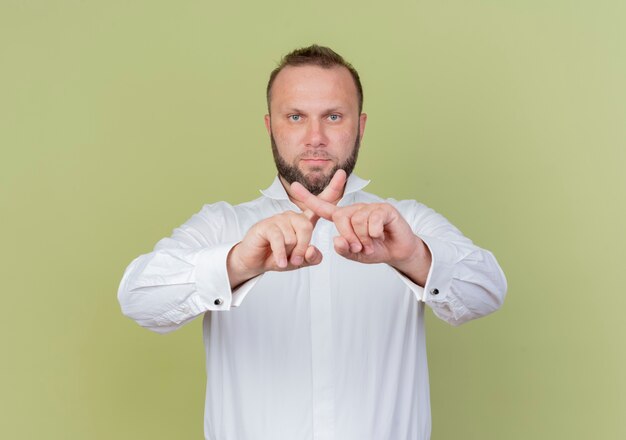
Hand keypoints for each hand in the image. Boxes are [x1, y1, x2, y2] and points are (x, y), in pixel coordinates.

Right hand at [226, 170, 346, 286]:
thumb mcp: (299, 261)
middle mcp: (292, 216)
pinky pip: (279, 240)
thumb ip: (311, 258)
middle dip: (302, 248)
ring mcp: (278, 219)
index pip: (320, 204)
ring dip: (288, 253)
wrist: (254, 261)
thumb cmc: (278, 257)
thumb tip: (314, 250)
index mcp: (303, 221)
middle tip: (296, 259)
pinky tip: (280, 261)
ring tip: (281, 256)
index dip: (332, 189)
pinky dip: (281, 254)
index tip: (342, 173)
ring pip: (293, 237)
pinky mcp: (266, 225)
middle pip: (307, 228)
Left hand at [290, 181, 431, 284]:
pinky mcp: (384, 209)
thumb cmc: (376, 250)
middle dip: (348, 237)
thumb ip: (344, 250)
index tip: (294, 186)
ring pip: (357, 221)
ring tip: (372, 243)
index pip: (323, 207)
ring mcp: (370, 207)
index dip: (308, 198)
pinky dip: (375, 232)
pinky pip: (373, 219)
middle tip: (359, 248)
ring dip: (364, 238)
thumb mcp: (356, 254)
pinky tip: (381, 235)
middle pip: (341, 218)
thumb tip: (337, 240)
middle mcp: (355, 209)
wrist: (399, 252)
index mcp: (345, 218)